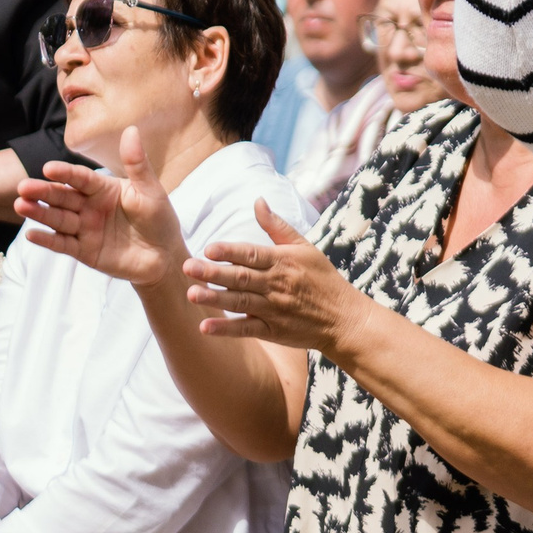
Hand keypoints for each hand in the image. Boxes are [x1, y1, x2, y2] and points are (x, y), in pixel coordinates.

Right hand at [16, 126, 186, 288]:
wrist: (164, 256)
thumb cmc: (159, 219)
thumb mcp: (150, 190)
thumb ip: (137, 163)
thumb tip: (131, 129)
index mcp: (103, 188)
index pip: (81, 178)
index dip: (65, 173)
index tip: (48, 168)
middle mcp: (89, 206)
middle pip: (62, 196)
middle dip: (42, 191)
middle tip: (23, 187)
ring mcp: (84, 228)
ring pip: (58, 219)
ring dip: (39, 213)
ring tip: (21, 205)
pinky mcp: (83, 251)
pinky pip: (63, 244)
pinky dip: (47, 240)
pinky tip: (31, 234)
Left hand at [184, 200, 371, 356]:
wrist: (344, 318)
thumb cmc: (322, 279)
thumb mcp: (305, 247)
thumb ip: (277, 227)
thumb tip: (258, 201)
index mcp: (283, 261)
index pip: (252, 254)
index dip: (230, 251)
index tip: (209, 248)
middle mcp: (277, 285)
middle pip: (241, 277)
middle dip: (214, 273)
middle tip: (188, 267)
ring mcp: (274, 310)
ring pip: (241, 302)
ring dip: (215, 299)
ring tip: (192, 294)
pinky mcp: (274, 331)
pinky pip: (247, 329)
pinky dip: (226, 329)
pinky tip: (206, 326)